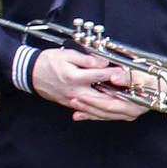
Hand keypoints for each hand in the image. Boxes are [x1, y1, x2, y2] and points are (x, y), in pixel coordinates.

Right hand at [30, 48, 147, 121]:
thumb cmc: (48, 61)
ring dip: (115, 109)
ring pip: (99, 109)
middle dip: (122, 98)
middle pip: (104, 98)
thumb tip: (104, 62)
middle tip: (136, 94)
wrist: (29, 73)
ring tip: (131, 105)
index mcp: (75, 77)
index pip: (102, 76)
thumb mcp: (67, 54)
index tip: (129, 73)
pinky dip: (102, 113)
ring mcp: (73, 101)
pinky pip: (90, 112)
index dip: (117, 74)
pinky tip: (114, 112)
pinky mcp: (71, 105)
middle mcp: (76, 92)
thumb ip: (87, 59)